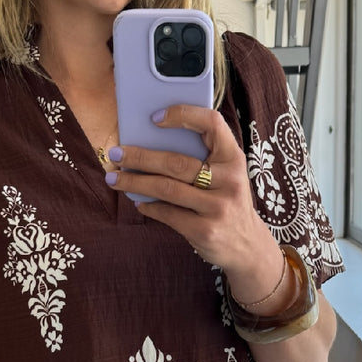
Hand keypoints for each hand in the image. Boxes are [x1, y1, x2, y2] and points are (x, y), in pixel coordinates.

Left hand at [106, 104, 279, 293]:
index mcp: (233, 158)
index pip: (212, 123)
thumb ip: (202, 159)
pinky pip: (167, 213)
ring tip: (114, 177)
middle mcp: (229, 180)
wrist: (247, 246)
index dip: (183, 115)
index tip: (154, 118)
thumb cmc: (227, 201)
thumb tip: (150, 143)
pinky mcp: (205, 230)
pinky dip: (148, 206)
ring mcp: (218, 207)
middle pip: (176, 162)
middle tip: (116, 153)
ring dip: (134, 182)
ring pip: (166, 188)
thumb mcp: (226, 175)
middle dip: (140, 157)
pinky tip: (137, 202)